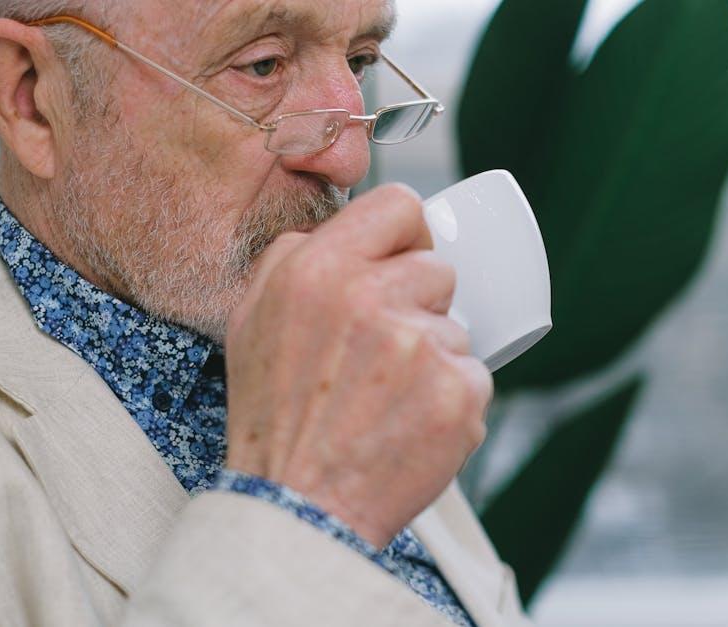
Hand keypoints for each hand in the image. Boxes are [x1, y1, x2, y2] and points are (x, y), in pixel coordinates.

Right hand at [224, 183, 492, 547]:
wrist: (298, 508)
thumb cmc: (275, 419)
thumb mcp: (252, 318)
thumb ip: (295, 257)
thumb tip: (350, 232)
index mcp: (319, 270)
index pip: (400, 205)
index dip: (406, 235)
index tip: (403, 261)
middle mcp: (372, 299)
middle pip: (438, 270)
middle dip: (417, 305)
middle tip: (381, 354)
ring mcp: (422, 347)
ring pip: (457, 329)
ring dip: (433, 359)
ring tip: (388, 400)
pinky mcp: (458, 394)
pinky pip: (475, 377)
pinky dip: (450, 402)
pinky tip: (409, 425)